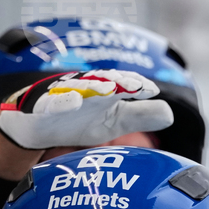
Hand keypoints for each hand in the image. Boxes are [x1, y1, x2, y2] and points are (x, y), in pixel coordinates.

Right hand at [0, 70, 173, 149]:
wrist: (36, 129)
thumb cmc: (77, 121)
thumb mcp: (112, 122)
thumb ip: (139, 117)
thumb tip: (171, 114)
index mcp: (102, 91)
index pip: (122, 84)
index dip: (136, 85)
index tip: (150, 90)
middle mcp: (83, 88)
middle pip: (102, 80)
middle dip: (118, 80)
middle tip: (134, 86)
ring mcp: (61, 94)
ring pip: (78, 87)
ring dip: (93, 86)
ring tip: (108, 90)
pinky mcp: (41, 105)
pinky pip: (51, 102)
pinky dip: (61, 101)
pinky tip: (73, 103)